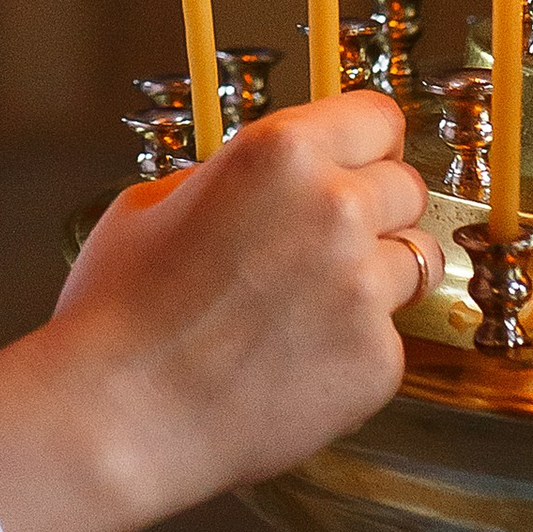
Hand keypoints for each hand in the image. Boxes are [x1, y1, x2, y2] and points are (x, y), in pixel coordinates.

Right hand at [0, 91, 427, 531]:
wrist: (121, 415)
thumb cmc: (118, 312)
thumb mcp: (150, 206)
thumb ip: (225, 180)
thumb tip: (260, 183)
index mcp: (279, 153)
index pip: (375, 116)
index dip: (365, 142)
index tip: (358, 161)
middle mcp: (335, 209)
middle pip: (407, 188)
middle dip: (374, 210)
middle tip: (322, 244)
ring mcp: (364, 288)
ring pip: (413, 264)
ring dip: (375, 277)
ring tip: (307, 308)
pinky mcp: (379, 360)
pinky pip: (390, 338)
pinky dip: (354, 347)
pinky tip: (294, 360)